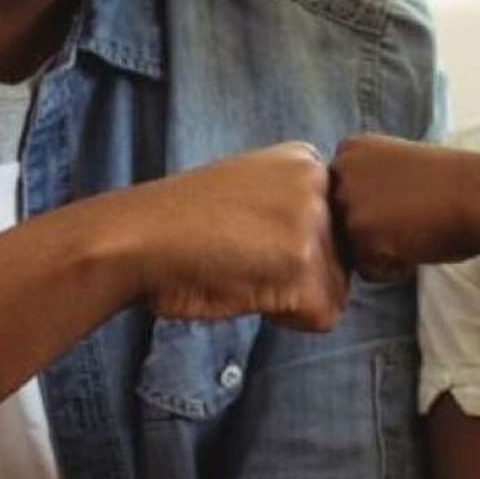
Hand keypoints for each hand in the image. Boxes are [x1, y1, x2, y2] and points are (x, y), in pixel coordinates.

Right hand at [103, 141, 347, 331]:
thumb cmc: (179, 225)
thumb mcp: (249, 189)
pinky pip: (324, 316)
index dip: (292, 248)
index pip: (338, 227)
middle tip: (242, 257)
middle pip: (343, 258)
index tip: (246, 237)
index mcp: (305, 159)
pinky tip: (245, 288)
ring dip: (293, 297)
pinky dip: (286, 319)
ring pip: (337, 289)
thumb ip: (293, 206)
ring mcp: (313, 219)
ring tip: (242, 270)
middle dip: (298, 273)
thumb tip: (335, 251)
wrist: (136, 237)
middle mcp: (317, 180)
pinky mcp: (304, 262)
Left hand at [330, 135, 479, 282]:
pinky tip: (417, 245)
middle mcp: (342, 170)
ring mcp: (349, 202)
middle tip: (412, 215)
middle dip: (373, 229)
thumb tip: (346, 212)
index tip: (407, 195)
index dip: (376, 207)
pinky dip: (393, 269)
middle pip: (341, 222)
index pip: (342, 196)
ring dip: (382, 250)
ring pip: (352, 248)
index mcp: (350, 148)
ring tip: (415, 229)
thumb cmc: (450, 185)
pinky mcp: (361, 234)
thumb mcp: (396, 164)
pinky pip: (367, 271)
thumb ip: (366, 180)